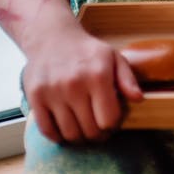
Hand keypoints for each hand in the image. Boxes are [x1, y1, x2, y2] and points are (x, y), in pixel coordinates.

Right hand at [22, 22, 142, 143]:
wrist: (53, 37)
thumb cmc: (87, 51)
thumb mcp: (113, 57)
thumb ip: (127, 79)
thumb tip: (139, 99)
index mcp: (98, 75)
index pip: (109, 120)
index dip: (112, 125)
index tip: (110, 120)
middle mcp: (74, 85)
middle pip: (90, 131)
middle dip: (97, 134)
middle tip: (97, 128)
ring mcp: (52, 92)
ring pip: (70, 134)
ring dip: (79, 137)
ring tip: (82, 127)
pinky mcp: (35, 97)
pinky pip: (48, 131)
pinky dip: (57, 136)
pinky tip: (65, 127)